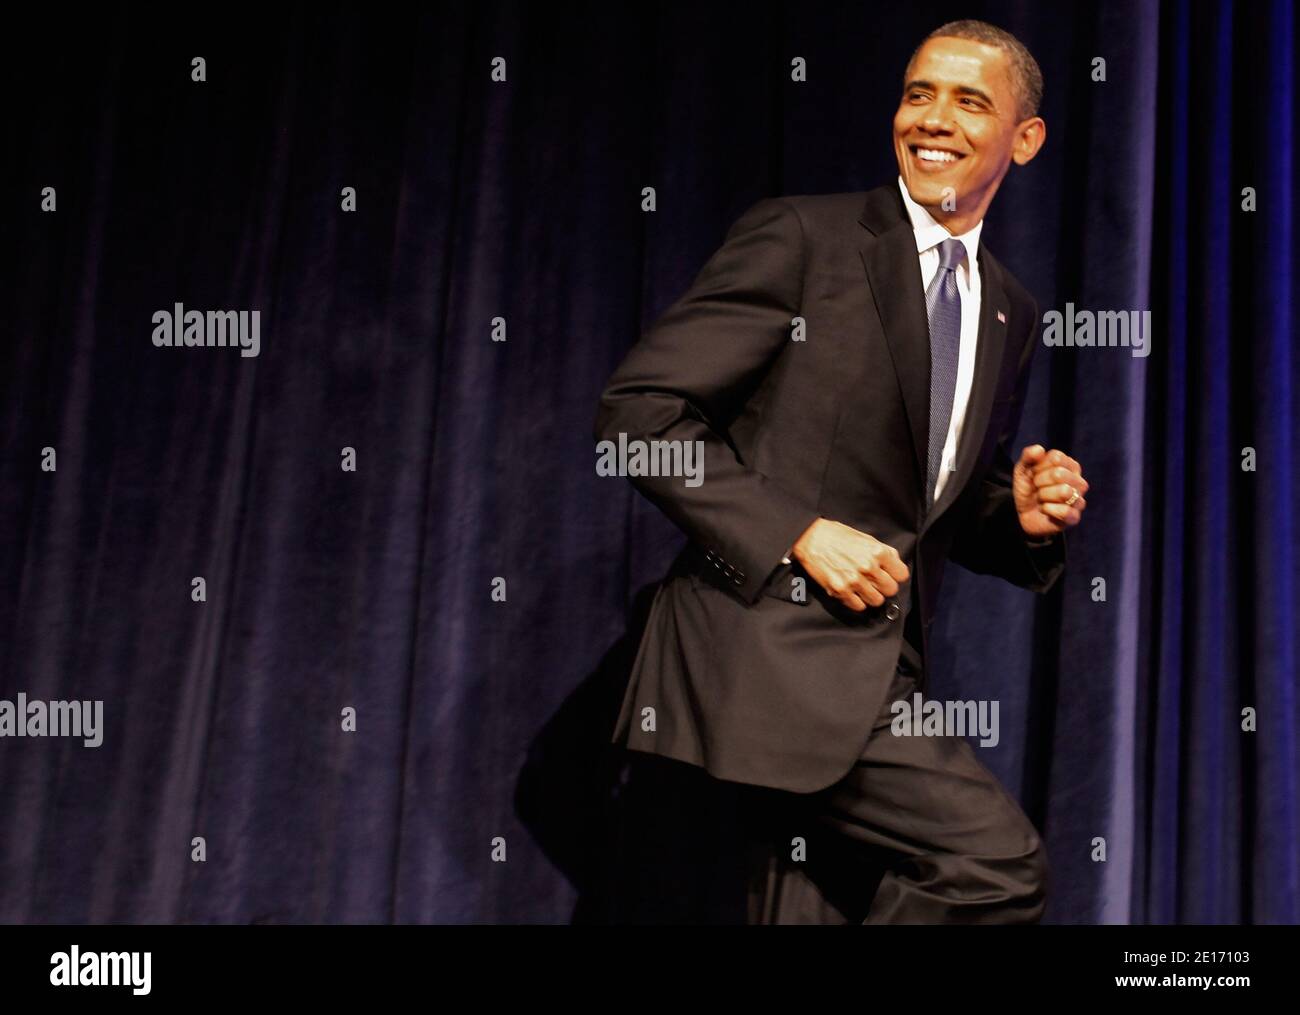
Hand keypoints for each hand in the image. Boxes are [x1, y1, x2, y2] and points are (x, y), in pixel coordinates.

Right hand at [791, 518, 909, 611]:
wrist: (811, 538)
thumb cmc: (836, 536)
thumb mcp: (866, 538)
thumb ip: (883, 552)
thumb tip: (895, 564)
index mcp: (877, 552)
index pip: (902, 574)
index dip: (896, 575)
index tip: (890, 575)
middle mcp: (868, 567)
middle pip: (891, 590)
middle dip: (884, 586)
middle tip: (876, 582)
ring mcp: (854, 580)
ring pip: (877, 600)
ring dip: (871, 596)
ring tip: (864, 588)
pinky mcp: (840, 590)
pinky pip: (859, 606)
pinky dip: (857, 601)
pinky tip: (853, 592)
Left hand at [1014, 445, 1088, 537]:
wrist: (1022, 513)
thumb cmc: (1028, 488)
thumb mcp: (1023, 470)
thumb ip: (1028, 456)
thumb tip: (1039, 449)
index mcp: (1070, 465)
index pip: (1056, 458)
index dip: (1038, 466)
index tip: (1034, 474)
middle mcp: (1079, 481)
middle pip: (1059, 474)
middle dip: (1040, 482)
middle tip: (1037, 488)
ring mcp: (1079, 500)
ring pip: (1064, 492)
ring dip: (1044, 496)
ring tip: (1041, 499)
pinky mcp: (1074, 517)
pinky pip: (1065, 511)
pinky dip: (1048, 510)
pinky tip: (1045, 510)